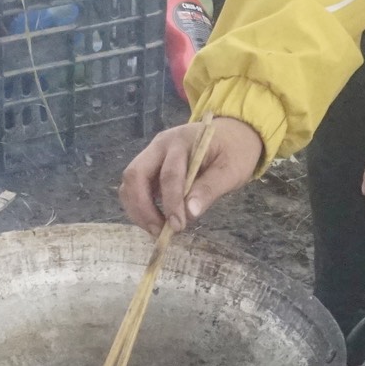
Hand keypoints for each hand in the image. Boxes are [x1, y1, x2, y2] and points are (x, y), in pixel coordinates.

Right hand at [120, 116, 264, 232]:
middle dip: (142, 207)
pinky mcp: (151, 166)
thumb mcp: (231, 171)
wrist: (233, 134)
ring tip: (156, 229)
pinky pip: (135, 186)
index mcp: (182, 142)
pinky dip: (139, 205)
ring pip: (130, 182)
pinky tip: (155, 219)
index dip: (171, 203)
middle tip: (158, 231)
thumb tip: (190, 213)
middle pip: (136, 174)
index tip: (178, 226)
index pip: (169, 174)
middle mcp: (160, 145)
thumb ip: (209, 190)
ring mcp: (152, 154)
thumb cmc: (235, 151)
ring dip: (137, 208)